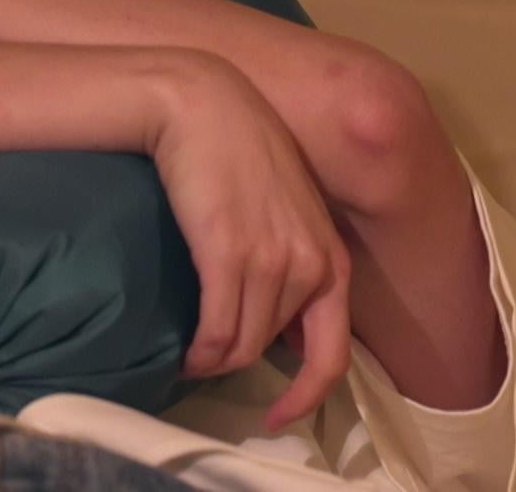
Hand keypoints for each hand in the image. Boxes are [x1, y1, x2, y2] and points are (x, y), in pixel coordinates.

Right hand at [149, 49, 352, 432]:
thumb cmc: (236, 145)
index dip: (307, 394)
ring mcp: (271, 261)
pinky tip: (183, 352)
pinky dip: (198, 353)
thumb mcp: (285, 204)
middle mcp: (310, 265)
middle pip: (273, 351)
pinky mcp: (228, 255)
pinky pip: (217, 332)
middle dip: (239, 369)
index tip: (280, 413)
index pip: (332, 352)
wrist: (201, 102)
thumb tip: (270, 312)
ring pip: (241, 347)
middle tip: (207, 368)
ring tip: (188, 357)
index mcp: (330, 257)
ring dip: (212, 361)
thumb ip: (291, 255)